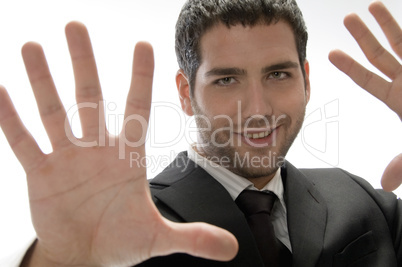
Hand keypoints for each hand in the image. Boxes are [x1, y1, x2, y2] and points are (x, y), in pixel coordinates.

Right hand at [0, 22, 236, 265]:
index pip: (136, 109)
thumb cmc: (120, 242)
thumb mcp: (158, 239)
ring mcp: (66, 159)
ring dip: (42, 81)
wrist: (85, 257)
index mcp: (126, 158)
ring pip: (52, 112)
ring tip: (32, 47)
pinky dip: (10, 119)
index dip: (139, 78)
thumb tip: (231, 248)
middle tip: (75, 25)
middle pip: (89, 98)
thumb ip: (193, 237)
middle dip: (83, 63)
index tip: (143, 44)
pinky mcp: (40, 173)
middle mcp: (96, 150)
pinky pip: (22, 141)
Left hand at [329, 1, 401, 190]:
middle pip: (381, 55)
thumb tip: (384, 184)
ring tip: (370, 6)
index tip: (331, 54)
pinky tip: (396, 8)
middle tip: (348, 20)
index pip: (369, 80)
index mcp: (400, 98)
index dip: (351, 67)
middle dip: (364, 37)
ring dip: (387, 23)